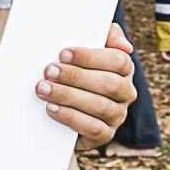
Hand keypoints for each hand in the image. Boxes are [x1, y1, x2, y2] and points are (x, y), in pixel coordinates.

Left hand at [36, 28, 136, 147]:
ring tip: (44, 89)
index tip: (63, 54)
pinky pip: (94, 129)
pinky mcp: (105, 135)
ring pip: (100, 106)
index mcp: (124, 69)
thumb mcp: (87, 47)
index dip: (91, 57)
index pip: (118, 60)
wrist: (61, 102)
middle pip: (109, 84)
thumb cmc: (75, 67)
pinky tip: (52, 109)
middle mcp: (126, 92)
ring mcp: (118, 115)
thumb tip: (123, 45)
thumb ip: (104, 35)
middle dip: (76, 76)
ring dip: (68, 96)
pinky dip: (71, 118)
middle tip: (49, 72)